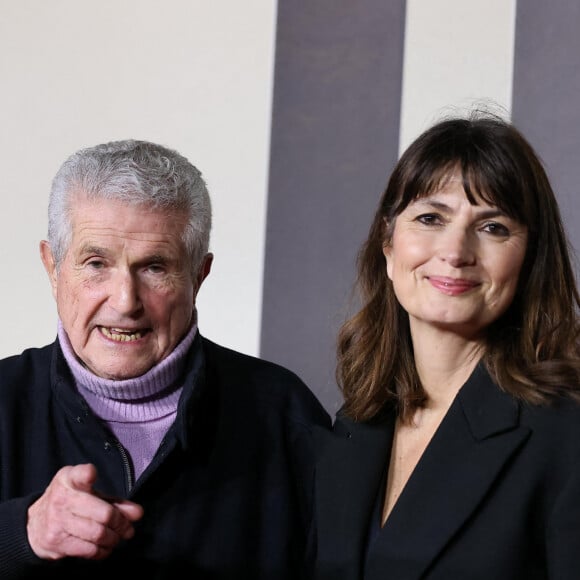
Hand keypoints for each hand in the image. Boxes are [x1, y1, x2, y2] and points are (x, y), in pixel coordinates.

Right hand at [27, 463, 143, 560]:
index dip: (87, 474)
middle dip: (122, 523)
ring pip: (98, 533)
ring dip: (114, 538)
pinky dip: (103, 551)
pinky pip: (88, 550)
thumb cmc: (70, 503)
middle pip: (103, 513)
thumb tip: (137, 513)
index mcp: (70, 479)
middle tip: (128, 528)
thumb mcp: (89, 493)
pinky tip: (105, 547)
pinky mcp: (56, 542)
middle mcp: (62, 498)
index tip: (91, 474)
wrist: (34, 525)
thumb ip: (114, 501)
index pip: (80, 474)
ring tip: (118, 537)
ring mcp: (58, 521)